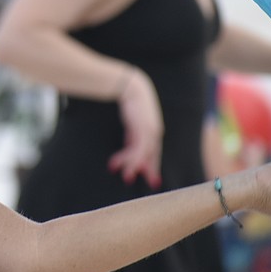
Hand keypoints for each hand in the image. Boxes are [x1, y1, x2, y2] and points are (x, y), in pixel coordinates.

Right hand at [109, 68, 163, 188]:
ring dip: (133, 166)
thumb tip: (128, 146)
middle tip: (151, 184)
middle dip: (150, 170)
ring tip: (125, 177)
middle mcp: (154, 132)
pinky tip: (116, 162)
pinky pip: (137, 148)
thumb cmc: (130, 101)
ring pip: (144, 154)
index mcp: (153, 129)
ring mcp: (149, 131)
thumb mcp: (132, 122)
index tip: (152, 178)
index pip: (154, 151)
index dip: (153, 165)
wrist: (130, 87)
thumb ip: (132, 135)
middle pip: (153, 155)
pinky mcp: (142, 129)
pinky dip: (128, 157)